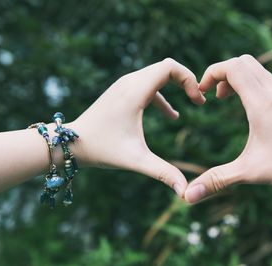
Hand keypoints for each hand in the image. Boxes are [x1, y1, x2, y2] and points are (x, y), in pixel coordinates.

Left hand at [69, 58, 205, 196]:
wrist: (71, 142)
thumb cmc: (101, 149)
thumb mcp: (136, 160)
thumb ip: (163, 173)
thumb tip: (185, 192)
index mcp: (135, 91)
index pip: (169, 67)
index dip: (189, 78)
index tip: (198, 101)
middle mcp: (130, 82)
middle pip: (166, 67)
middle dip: (187, 80)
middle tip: (200, 101)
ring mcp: (124, 85)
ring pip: (157, 73)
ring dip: (177, 85)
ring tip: (193, 103)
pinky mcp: (122, 92)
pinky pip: (149, 85)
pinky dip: (164, 95)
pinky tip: (172, 116)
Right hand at [184, 55, 271, 202]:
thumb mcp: (250, 172)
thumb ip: (217, 181)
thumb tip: (188, 196)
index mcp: (261, 102)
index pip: (233, 67)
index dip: (212, 73)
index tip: (203, 92)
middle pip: (245, 62)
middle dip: (224, 74)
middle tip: (216, 97)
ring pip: (260, 70)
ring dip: (241, 78)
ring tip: (232, 100)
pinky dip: (259, 84)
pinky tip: (260, 104)